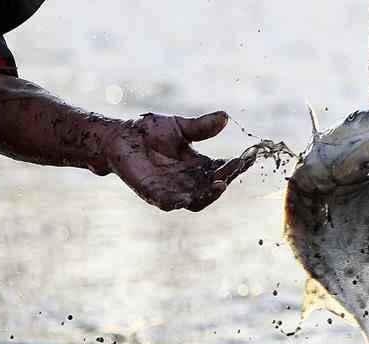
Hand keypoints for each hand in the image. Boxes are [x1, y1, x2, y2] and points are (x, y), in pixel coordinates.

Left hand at [105, 111, 253, 211]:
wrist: (118, 137)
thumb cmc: (149, 132)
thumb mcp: (181, 127)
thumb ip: (202, 127)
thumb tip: (225, 116)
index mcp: (198, 166)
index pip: (222, 169)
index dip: (236, 166)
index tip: (250, 157)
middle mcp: (189, 181)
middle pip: (214, 187)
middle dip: (226, 178)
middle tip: (235, 167)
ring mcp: (173, 190)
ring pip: (198, 199)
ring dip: (210, 193)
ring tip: (220, 183)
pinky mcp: (154, 194)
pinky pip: (171, 203)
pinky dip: (181, 202)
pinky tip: (189, 196)